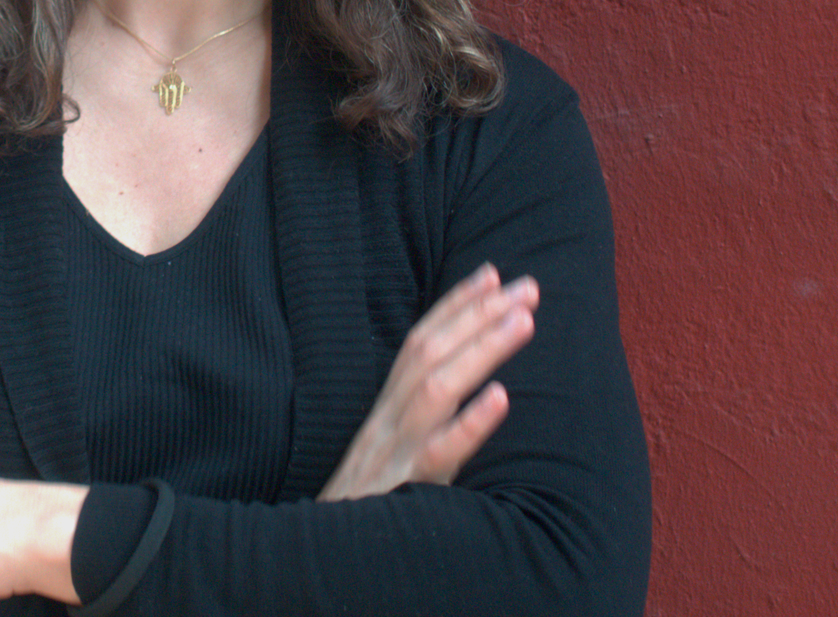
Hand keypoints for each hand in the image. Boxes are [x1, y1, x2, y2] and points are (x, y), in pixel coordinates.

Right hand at [318, 263, 536, 500]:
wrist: (309, 564)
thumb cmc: (360, 513)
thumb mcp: (381, 460)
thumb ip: (411, 426)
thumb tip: (455, 393)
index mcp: (383, 412)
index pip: (419, 342)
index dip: (454, 305)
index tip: (491, 273)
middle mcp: (386, 423)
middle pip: (429, 352)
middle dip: (480, 313)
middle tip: (528, 285)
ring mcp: (392, 455)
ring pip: (435, 389)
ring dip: (481, 349)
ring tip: (524, 321)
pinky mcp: (402, 494)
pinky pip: (436, 455)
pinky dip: (468, 425)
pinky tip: (501, 398)